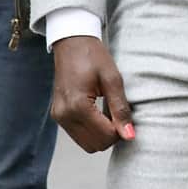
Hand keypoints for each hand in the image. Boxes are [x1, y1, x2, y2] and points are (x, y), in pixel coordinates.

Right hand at [51, 36, 134, 153]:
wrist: (71, 43)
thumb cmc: (93, 56)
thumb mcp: (113, 80)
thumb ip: (121, 109)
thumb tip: (129, 136)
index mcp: (78, 106)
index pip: (105, 136)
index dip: (121, 131)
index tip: (125, 116)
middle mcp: (64, 115)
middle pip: (95, 145)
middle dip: (111, 135)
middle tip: (118, 115)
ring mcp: (59, 117)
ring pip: (86, 144)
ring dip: (101, 135)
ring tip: (108, 113)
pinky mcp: (58, 115)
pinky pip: (78, 135)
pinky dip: (92, 131)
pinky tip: (98, 114)